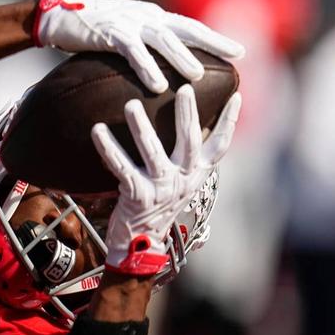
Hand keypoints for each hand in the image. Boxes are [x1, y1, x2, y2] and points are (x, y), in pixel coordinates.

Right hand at [34, 0, 244, 93]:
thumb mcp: (123, 31)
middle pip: (185, 29)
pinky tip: (157, 84)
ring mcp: (128, 23)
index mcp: (151, 17)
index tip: (237, 50)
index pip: (189, 26)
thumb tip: (159, 65)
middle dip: (212, 41)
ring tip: (197, 76)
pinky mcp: (109, 34)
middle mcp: (145, 17)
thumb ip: (142, 44)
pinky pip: (132, 52)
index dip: (213, 37)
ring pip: (162, 40)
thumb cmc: (89, 29)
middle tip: (237, 55)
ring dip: (181, 58)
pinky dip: (146, 68)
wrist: (57, 15)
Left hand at [91, 84, 241, 275]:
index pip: (219, 145)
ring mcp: (161, 189)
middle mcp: (183, 181)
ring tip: (131, 105)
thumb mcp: (178, 185)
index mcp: (195, 175)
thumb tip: (186, 127)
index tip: (236, 95)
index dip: (230, 121)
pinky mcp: (138, 196)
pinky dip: (108, 148)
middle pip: (189, 142)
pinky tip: (98, 130)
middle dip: (187, 114)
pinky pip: (121, 167)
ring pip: (152, 152)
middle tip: (184, 88)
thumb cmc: (156, 209)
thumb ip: (183, 161)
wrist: (140, 247)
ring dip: (141, 126)